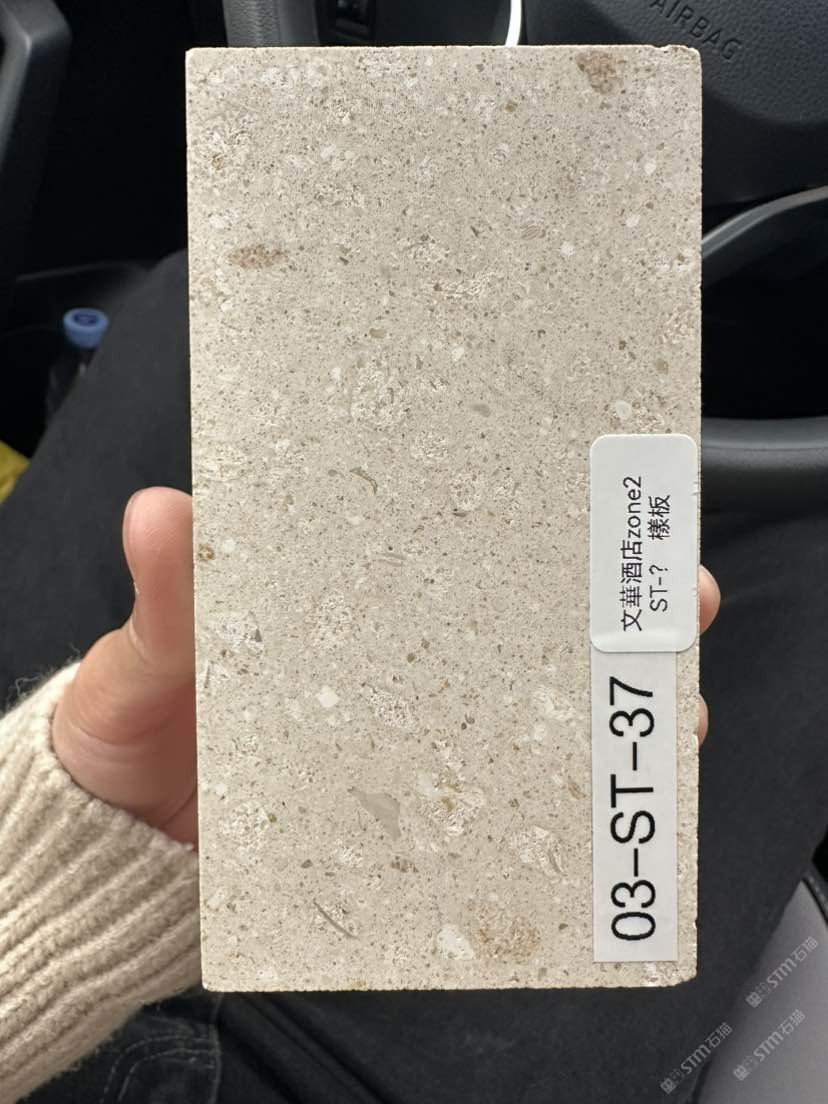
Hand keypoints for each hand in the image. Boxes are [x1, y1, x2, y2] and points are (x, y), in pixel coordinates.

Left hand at [51, 488, 720, 849]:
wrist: (128, 855)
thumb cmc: (133, 737)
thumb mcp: (145, 663)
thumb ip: (164, 600)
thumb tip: (164, 514)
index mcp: (346, 599)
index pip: (453, 535)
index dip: (528, 509)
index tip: (605, 485)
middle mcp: (401, 657)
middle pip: (526, 617)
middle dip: (615, 603)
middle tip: (679, 597)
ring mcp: (418, 735)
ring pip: (539, 707)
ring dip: (614, 703)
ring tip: (668, 710)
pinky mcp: (419, 811)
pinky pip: (507, 800)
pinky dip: (565, 798)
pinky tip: (604, 802)